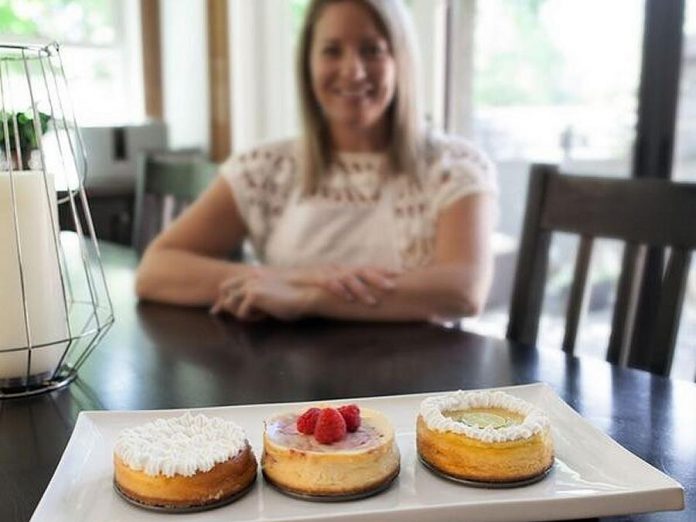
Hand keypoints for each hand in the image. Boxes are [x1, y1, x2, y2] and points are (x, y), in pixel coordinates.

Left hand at [210, 270, 315, 320]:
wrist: (304, 297)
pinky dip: (252, 317)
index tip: (215, 311)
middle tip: (231, 317)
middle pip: (224, 293)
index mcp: (253, 275)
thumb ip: (254, 298)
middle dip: (226, 306)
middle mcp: (249, 278)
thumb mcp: (270, 296)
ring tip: (260, 313)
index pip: (228, 286)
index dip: (221, 300)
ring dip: (242, 313)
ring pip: (230, 304)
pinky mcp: (253, 294)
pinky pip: (242, 313)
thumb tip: (239, 310)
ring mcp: (250, 285)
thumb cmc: (292, 300)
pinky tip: (266, 314)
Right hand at [282, 265, 399, 304]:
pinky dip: (338, 289)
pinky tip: (348, 297)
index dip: (381, 271)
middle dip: (379, 277)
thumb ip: (339, 295)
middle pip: (359, 270)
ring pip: (345, 277)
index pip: (363, 269)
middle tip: (396, 286)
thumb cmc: (296, 291)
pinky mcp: (308, 279)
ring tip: (375, 299)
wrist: (266, 283)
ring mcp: (320, 272)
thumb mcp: (322, 292)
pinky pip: (326, 282)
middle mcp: (331, 269)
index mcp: (337, 272)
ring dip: (361, 287)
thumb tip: (359, 302)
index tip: (402, 276)